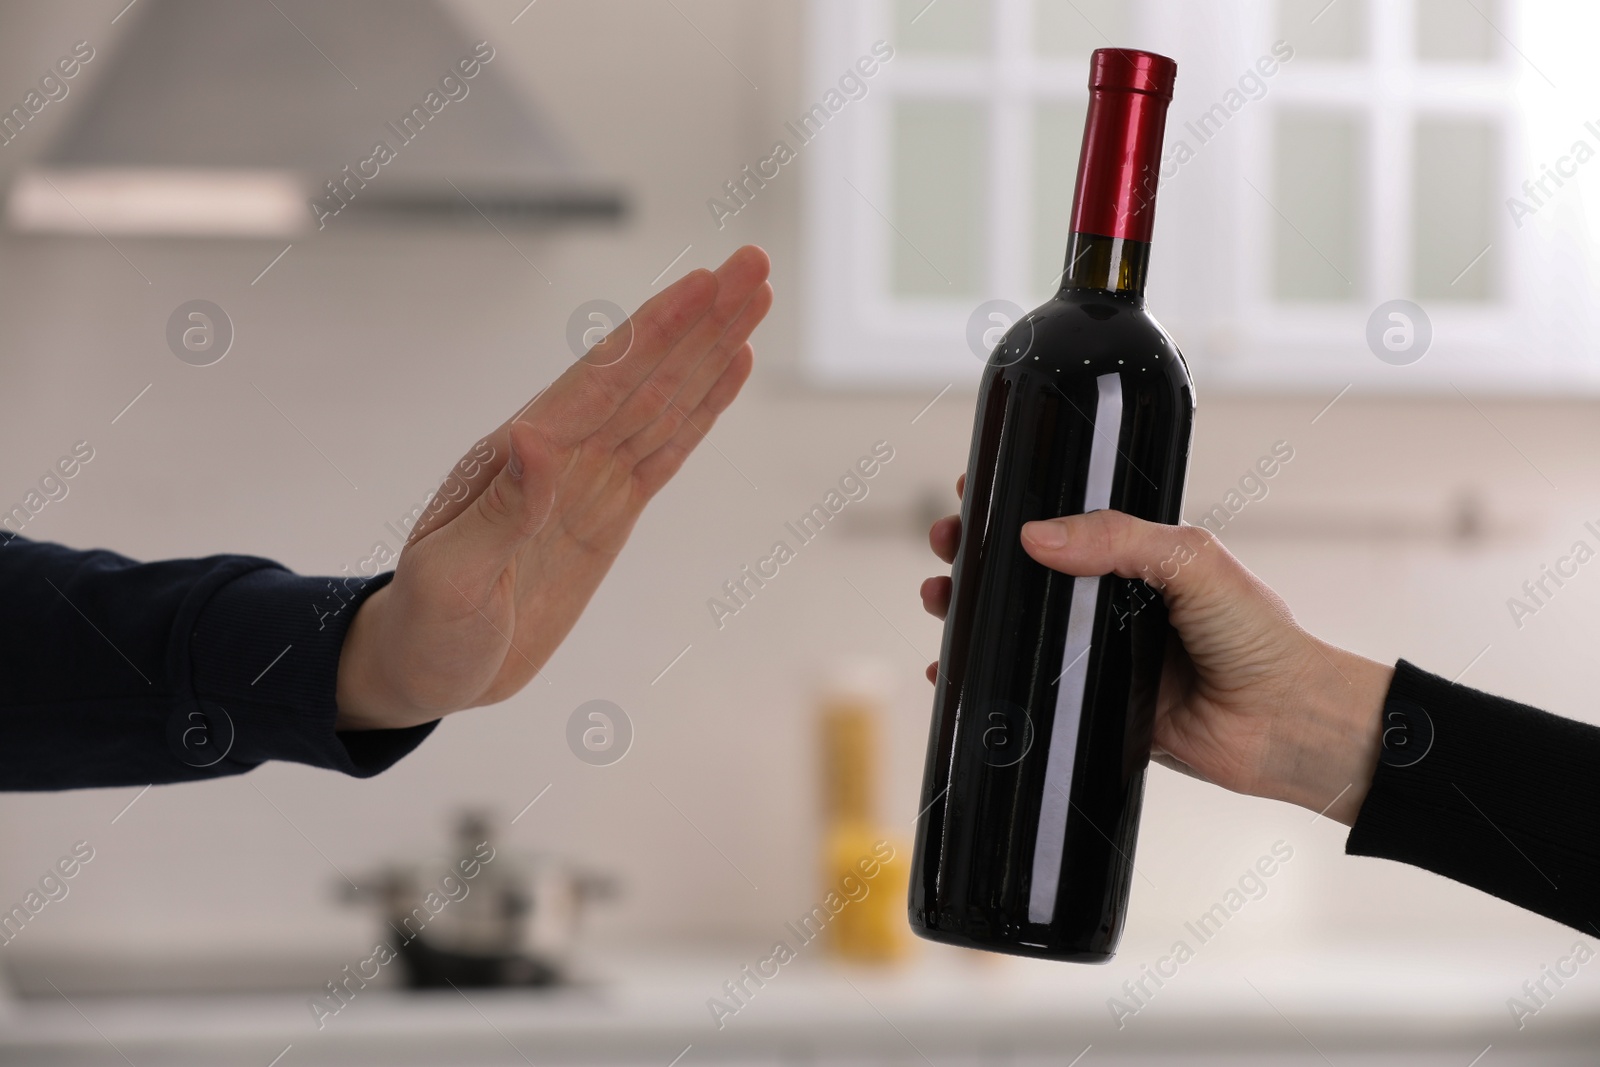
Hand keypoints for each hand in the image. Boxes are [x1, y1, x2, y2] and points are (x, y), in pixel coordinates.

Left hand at [336, 245, 773, 729]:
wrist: (427, 667)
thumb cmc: (427, 629)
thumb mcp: (452, 580)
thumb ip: (499, 513)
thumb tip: (535, 437)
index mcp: (518, 459)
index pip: (602, 383)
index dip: (657, 334)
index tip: (705, 286)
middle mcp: (559, 454)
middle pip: (643, 373)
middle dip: (698, 319)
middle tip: (753, 263)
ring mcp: (587, 479)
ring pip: (662, 399)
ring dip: (709, 347)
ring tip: (754, 295)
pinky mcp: (608, 510)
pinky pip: (665, 448)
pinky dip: (701, 407)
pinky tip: (729, 367)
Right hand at [919, 476, 1391, 825]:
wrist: (1287, 725)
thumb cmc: (1261, 638)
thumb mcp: (1193, 562)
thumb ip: (1119, 541)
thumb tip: (1037, 535)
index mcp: (1139, 560)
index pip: (1064, 521)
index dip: (1016, 506)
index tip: (974, 494)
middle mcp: (1115, 604)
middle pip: (1027, 573)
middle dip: (977, 556)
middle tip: (946, 544)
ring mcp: (1102, 657)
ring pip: (1021, 629)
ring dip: (973, 613)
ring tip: (939, 599)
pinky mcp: (1096, 709)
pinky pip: (1031, 693)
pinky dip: (987, 682)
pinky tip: (951, 673)